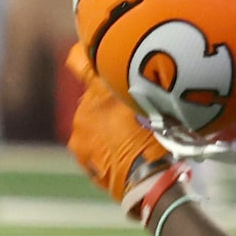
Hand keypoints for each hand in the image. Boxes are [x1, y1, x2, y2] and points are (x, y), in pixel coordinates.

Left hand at [66, 48, 184, 223]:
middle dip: (109, 100)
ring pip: (94, 121)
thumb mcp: (152, 103)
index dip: (85, 54)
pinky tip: (127, 150)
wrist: (147, 183)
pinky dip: (106, 143)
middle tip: (135, 109)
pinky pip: (93, 142)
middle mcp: (82, 112)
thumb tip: (128, 65)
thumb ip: (133, 84)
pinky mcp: (82, 158)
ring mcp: (79, 137)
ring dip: (108, 123)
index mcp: (99, 94)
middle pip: (94, 97)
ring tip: (134, 135)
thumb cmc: (156, 139)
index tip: (100, 53)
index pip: (79, 62)